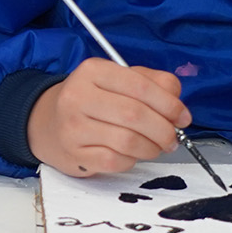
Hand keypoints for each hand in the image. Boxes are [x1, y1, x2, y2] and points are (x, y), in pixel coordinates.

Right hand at [27, 58, 189, 176]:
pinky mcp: (75, 153)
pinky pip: (116, 161)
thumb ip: (152, 82)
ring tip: (154, 146)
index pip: (140, 85)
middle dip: (164, 130)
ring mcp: (73, 126)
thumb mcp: (118, 80)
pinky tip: (131, 154)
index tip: (183, 117)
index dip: (169, 104)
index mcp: (92, 71)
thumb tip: (177, 103)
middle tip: (172, 137)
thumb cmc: (92, 101)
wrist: (48, 123)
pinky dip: (132, 161)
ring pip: (128, 141)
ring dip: (152, 148)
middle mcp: (78, 95)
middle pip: (135, 115)